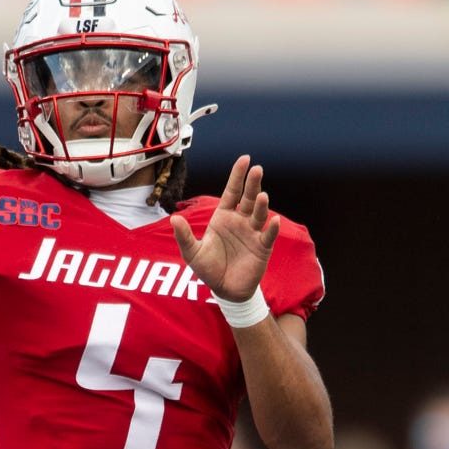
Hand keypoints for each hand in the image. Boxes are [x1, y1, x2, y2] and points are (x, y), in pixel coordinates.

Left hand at [170, 154, 277, 305]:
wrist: (224, 290)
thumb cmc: (209, 268)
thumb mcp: (192, 253)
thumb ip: (184, 236)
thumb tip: (173, 219)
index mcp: (223, 216)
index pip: (232, 191)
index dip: (238, 175)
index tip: (245, 158)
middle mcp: (240, 221)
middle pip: (248, 198)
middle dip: (252, 183)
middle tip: (257, 169)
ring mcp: (252, 233)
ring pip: (259, 214)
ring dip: (261, 205)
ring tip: (262, 195)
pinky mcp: (262, 248)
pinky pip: (268, 235)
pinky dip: (272, 228)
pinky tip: (274, 221)